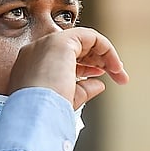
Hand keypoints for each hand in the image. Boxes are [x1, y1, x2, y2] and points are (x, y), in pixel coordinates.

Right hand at [7, 27, 127, 108]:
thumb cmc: (44, 113)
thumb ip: (82, 89)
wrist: (36, 114)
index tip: (99, 77)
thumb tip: (98, 84)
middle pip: (74, 47)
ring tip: (118, 71)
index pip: (62, 58)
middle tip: (116, 74)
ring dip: (104, 55)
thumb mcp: (65, 100)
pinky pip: (90, 36)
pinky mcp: (62, 41)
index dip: (84, 66)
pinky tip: (114, 65)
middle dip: (98, 60)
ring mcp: (47, 44)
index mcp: (31, 65)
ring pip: (83, 40)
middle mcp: (37, 51)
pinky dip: (106, 48)